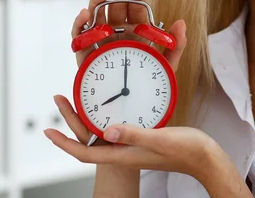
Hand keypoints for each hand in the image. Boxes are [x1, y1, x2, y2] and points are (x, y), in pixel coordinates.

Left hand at [44, 112, 217, 177]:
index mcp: (126, 154)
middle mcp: (126, 150)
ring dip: (87, 116)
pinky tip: (112, 104)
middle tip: (62, 99)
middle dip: (71, 123)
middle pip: (89, 140)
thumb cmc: (187, 151)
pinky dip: (108, 115)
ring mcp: (135, 144)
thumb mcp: (160, 139)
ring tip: (79, 97)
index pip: (86, 153)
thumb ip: (134, 135)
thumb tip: (107, 132)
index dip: (64, 143)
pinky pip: (118, 127)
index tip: (48, 131)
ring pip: (102, 132)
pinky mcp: (144, 136)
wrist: (206, 157)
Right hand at [64, 0, 186, 146]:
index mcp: (137, 39)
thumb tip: (181, 23)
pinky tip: (85, 14)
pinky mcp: (86, 61)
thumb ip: (175, 48)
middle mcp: (118, 40)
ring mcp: (101, 49)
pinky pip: (81, 41)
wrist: (130, 121)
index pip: (136, 13)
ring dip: (98, 3)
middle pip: (116, 12)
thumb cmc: (149, 95)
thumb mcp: (167, 71)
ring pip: (97, 22)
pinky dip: (80, 27)